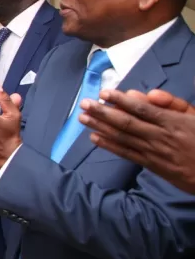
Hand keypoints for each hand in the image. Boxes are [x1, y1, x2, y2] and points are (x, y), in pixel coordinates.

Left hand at [79, 87, 194, 193]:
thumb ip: (174, 104)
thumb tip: (149, 94)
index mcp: (173, 122)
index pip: (141, 109)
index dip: (120, 100)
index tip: (104, 92)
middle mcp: (160, 137)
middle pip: (126, 122)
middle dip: (103, 112)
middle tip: (84, 103)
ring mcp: (154, 152)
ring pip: (122, 137)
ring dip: (100, 126)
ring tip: (82, 117)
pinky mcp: (151, 166)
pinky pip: (126, 154)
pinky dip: (109, 145)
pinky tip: (94, 138)